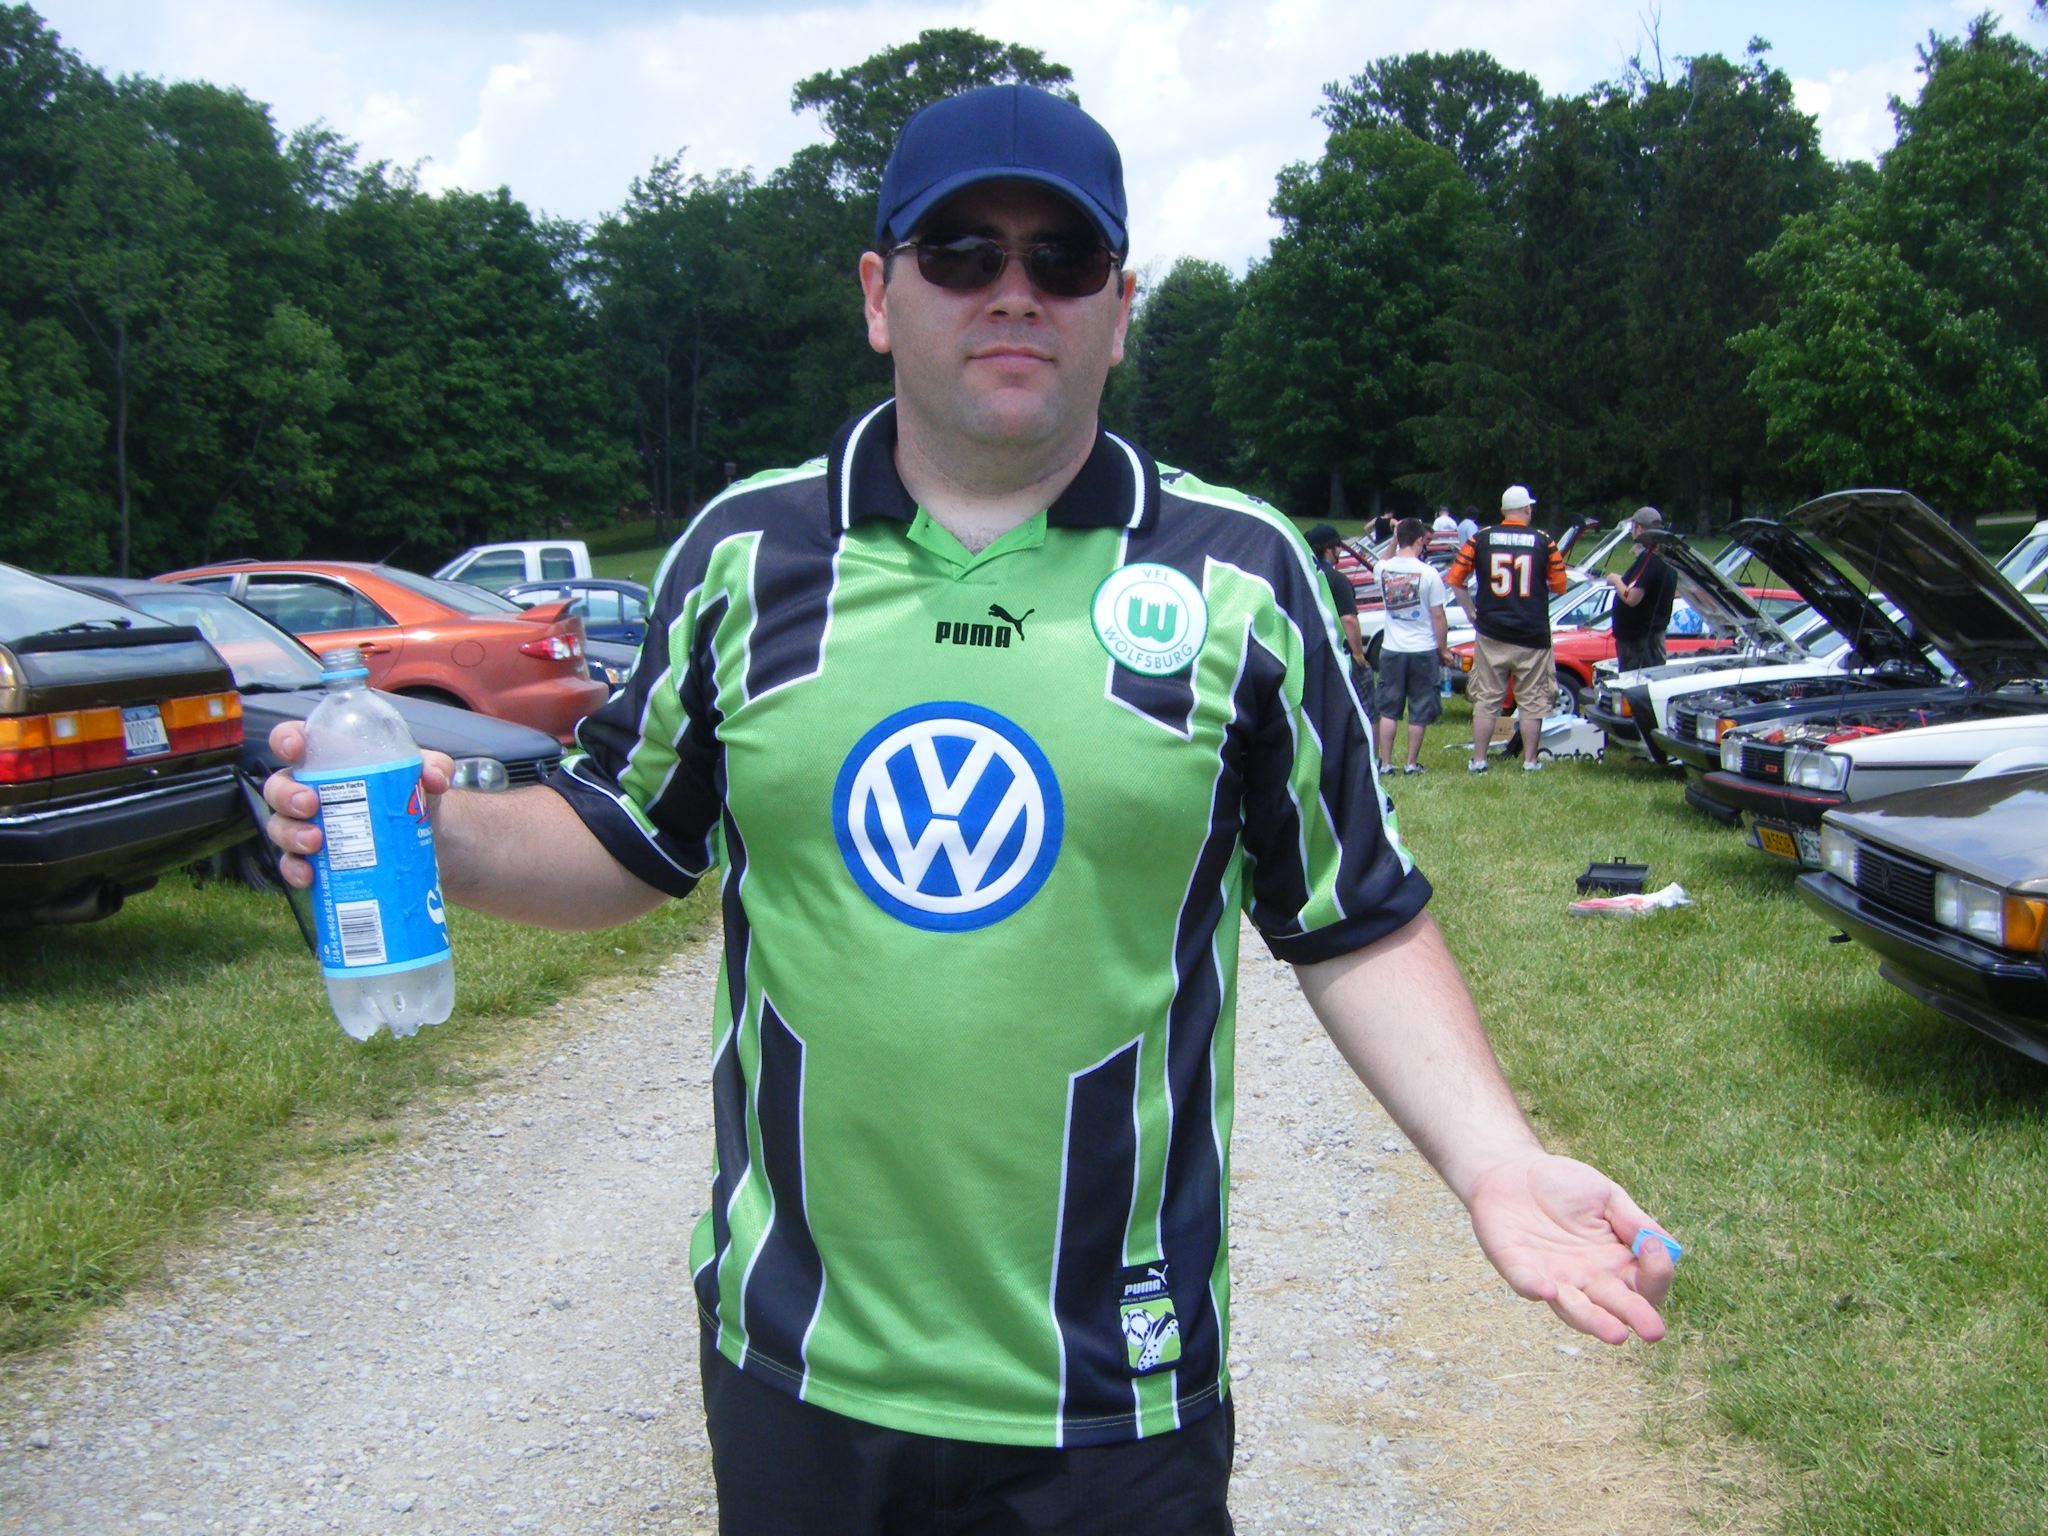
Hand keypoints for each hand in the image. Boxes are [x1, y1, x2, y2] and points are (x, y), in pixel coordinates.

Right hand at [262, 721, 455, 890]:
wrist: (425, 837)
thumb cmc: (410, 793)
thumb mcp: (424, 774)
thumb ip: (434, 767)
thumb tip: (434, 778)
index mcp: (326, 758)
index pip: (293, 740)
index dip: (286, 740)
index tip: (295, 750)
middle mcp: (308, 790)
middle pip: (278, 788)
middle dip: (287, 796)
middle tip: (310, 805)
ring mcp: (306, 825)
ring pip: (279, 827)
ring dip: (290, 834)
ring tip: (314, 842)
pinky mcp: (314, 859)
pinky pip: (292, 865)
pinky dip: (295, 871)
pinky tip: (309, 876)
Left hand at [1465, 1152, 1674, 1344]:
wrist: (1513, 1171)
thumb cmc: (1565, 1186)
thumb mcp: (1607, 1196)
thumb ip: (1633, 1220)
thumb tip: (1667, 1244)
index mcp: (1616, 1262)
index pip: (1646, 1283)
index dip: (1657, 1270)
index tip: (1653, 1245)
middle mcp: (1588, 1279)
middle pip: (1617, 1306)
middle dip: (1636, 1317)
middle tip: (1653, 1331)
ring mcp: (1553, 1278)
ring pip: (1575, 1308)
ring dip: (1593, 1321)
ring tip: (1616, 1334)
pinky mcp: (1517, 1267)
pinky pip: (1526, 1282)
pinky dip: (1535, 1287)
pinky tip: (1548, 1289)